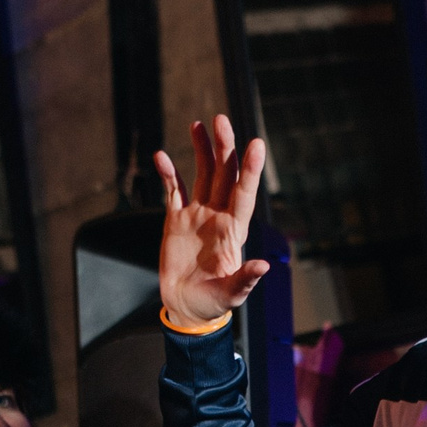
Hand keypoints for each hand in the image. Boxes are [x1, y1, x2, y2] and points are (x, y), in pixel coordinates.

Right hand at [155, 115, 270, 322]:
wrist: (187, 307)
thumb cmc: (213, 303)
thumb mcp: (231, 294)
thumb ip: (245, 279)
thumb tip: (264, 266)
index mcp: (233, 231)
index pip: (244, 194)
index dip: (250, 170)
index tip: (256, 144)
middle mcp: (218, 216)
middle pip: (224, 175)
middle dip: (224, 148)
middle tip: (222, 120)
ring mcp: (197, 215)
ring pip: (202, 175)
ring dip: (203, 150)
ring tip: (200, 124)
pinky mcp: (176, 220)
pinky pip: (173, 191)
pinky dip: (168, 173)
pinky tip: (162, 156)